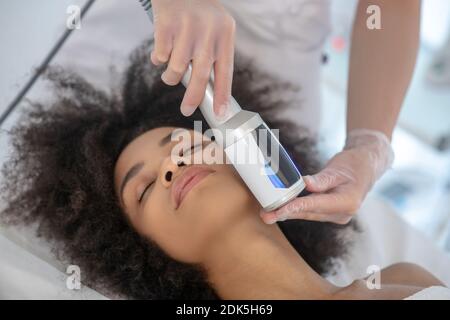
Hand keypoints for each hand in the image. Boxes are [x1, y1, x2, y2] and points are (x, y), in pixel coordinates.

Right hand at [151, 0, 235, 116]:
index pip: (225, 72)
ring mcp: (187, 27)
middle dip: (193, 98)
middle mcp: (209, 31)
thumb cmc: (197, 11)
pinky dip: (158, 59)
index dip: (223, 95)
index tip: (220, 114)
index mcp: (225, 34)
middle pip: (201, 75)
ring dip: (170, 76)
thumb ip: (212, 54)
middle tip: (186, 110)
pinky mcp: (167, 24)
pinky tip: (162, 49)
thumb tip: (204, 89)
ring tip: (170, 72)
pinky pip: (160, 56)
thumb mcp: (214, 28)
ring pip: (177, 69)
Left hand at [260, 129, 394, 224]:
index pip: (316, 205)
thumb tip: (305, 184)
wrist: (366, 166)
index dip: (296, 207)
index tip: (279, 210)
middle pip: (308, 213)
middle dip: (285, 214)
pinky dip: (295, 209)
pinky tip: (279, 210)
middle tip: (265, 215)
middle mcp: (342, 213)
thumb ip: (322, 179)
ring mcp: (336, 215)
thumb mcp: (338, 168)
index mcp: (348, 202)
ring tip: (267, 214)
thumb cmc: (354, 164)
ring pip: (307, 213)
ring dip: (287, 213)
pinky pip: (309, 211)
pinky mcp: (329, 212)